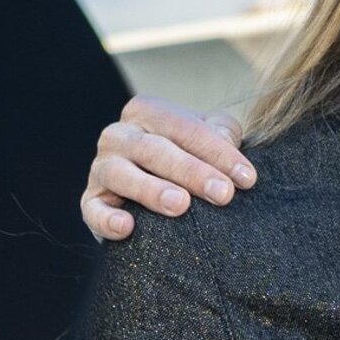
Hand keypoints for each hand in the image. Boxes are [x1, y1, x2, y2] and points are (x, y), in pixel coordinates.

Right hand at [81, 95, 255, 240]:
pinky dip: (106, 219)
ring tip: (180, 205)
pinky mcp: (91, 200)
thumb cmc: (194, 156)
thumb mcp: (213, 136)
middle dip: (193, 172)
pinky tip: (127, 228)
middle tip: (224, 194)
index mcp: (149, 112)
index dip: (219, 152)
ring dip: (152, 190)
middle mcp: (119, 134)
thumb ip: (222, 133)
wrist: (162, 191)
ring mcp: (102, 167)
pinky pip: (93, 209)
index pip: (186, 128)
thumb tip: (228, 144)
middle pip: (156, 150)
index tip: (248, 178)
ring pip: (122, 175)